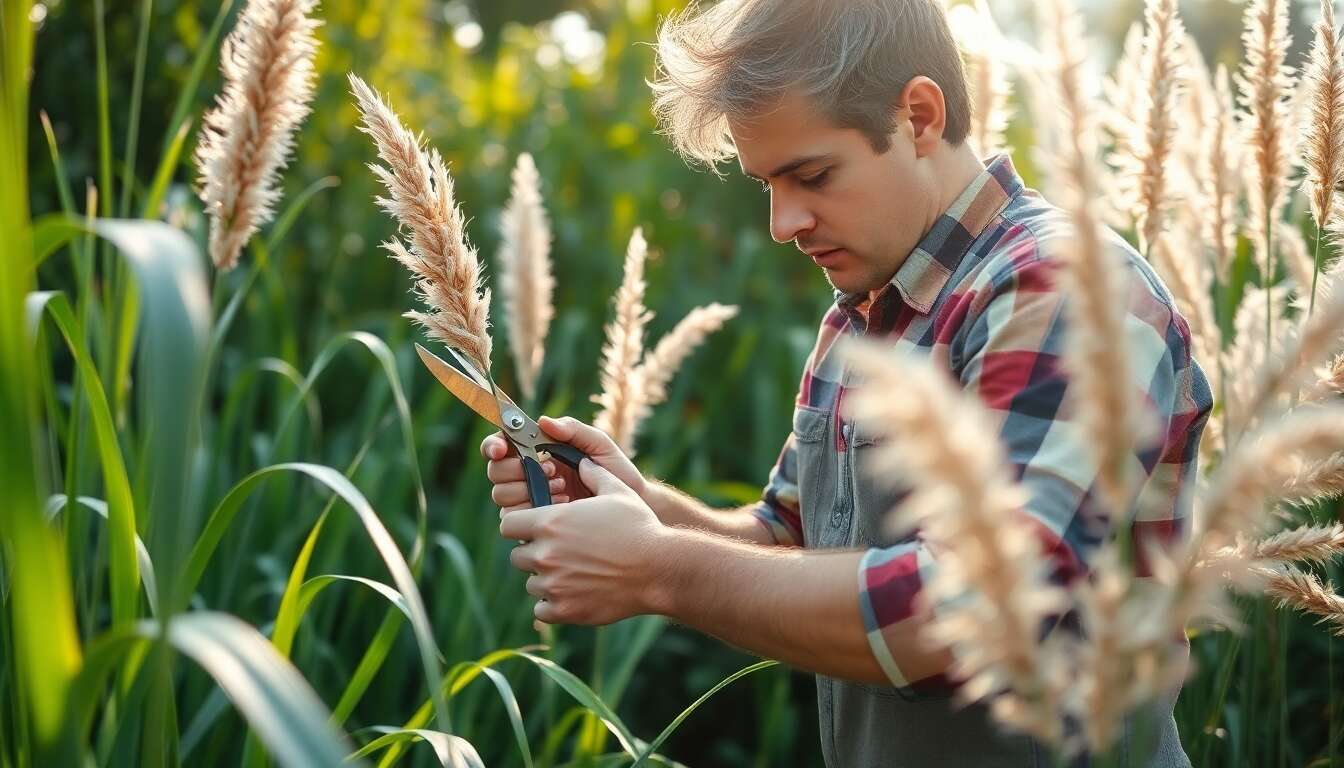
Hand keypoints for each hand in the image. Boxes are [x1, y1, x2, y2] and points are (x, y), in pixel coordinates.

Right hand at [481, 415, 646, 512]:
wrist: (632, 506)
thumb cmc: (616, 472)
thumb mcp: (598, 444)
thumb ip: (573, 429)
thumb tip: (543, 421)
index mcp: (537, 451)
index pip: (501, 446)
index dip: (493, 445)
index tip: (502, 448)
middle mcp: (528, 475)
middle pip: (496, 471)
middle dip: (515, 469)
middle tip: (549, 468)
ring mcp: (530, 500)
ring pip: (501, 495)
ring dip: (528, 489)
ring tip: (562, 487)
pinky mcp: (536, 522)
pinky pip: (517, 519)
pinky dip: (537, 509)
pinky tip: (563, 504)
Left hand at [499, 459, 669, 624]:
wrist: (659, 569)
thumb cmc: (639, 527)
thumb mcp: (618, 491)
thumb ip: (594, 474)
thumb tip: (582, 463)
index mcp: (550, 523)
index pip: (508, 525)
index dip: (520, 525)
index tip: (535, 528)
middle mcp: (545, 554)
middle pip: (518, 555)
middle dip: (535, 553)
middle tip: (560, 552)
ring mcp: (553, 585)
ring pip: (532, 583)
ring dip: (546, 579)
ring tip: (573, 573)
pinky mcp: (564, 610)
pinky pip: (542, 609)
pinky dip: (553, 604)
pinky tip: (573, 594)